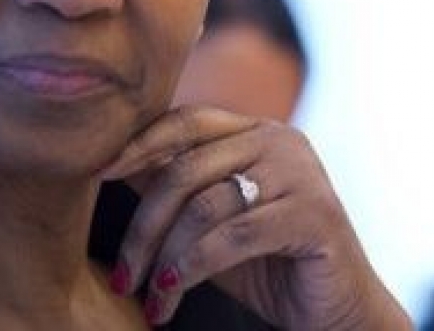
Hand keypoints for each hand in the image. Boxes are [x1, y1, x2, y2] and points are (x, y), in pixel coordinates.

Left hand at [100, 106, 412, 329]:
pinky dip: (193, 266)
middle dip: (144, 226)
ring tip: (149, 295)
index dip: (137, 144)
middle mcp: (279, 139)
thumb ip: (173, 187)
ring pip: (204, 206)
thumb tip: (107, 162)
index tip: (97, 174)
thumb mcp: (210, 221)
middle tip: (122, 274)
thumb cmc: (267, 263)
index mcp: (253, 130)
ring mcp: (300, 173)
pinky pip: (233, 235)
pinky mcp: (314, 213)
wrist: (337, 312)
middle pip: (184, 169)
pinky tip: (172, 293)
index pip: (183, 121)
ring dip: (165, 258)